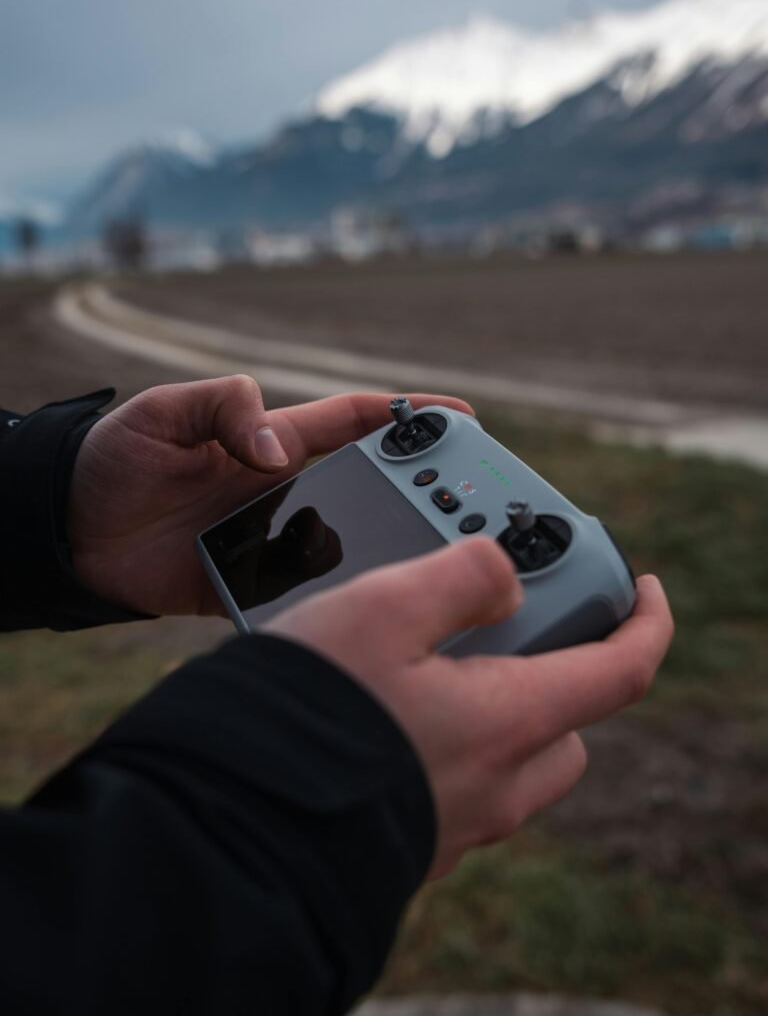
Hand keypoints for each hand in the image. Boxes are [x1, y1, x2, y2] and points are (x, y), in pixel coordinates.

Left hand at [67, 376, 471, 615]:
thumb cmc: (113, 459)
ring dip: (391, 547)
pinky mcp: (251, 586)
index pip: (355, 422)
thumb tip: (274, 453)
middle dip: (425, 488)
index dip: (411, 417)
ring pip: (350, 542)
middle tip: (473, 502)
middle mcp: (284, 491)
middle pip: (372, 485)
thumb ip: (225, 408)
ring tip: (438, 557)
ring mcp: (271, 540)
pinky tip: (372, 607)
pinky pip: (305, 593)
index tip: (462, 419)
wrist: (65, 534)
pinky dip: (338, 599)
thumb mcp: (165, 411)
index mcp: (272, 442)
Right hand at [264, 541, 672, 877]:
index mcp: (509, 721)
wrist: (236, 823)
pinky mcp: (416, 845)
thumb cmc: (311, 712)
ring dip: (500, 710)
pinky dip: (451, 746)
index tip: (644, 588)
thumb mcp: (383, 606)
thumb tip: (505, 576)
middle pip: (568, 722)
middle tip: (505, 626)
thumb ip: (460, 575)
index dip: (645, 622)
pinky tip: (387, 716)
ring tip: (429, 664)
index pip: (621, 671)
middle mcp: (498, 785)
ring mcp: (458, 824)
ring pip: (516, 761)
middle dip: (558, 670)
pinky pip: (462, 789)